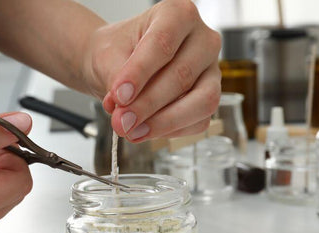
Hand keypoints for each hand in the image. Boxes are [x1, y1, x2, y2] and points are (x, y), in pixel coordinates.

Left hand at [83, 0, 220, 141]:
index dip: (140, 73)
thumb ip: (117, 80)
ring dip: (164, 122)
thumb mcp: (107, 57)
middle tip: (121, 121)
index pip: (162, 44)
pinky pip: (199, 121)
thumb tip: (124, 112)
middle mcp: (203, 39)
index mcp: (178, 14)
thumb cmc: (116, 51)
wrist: (116, 63)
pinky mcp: (210, 97)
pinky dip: (170, 131)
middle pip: (182, 75)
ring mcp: (211, 70)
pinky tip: (145, 131)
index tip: (119, 96)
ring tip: (132, 131)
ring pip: (201, 101)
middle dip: (148, 104)